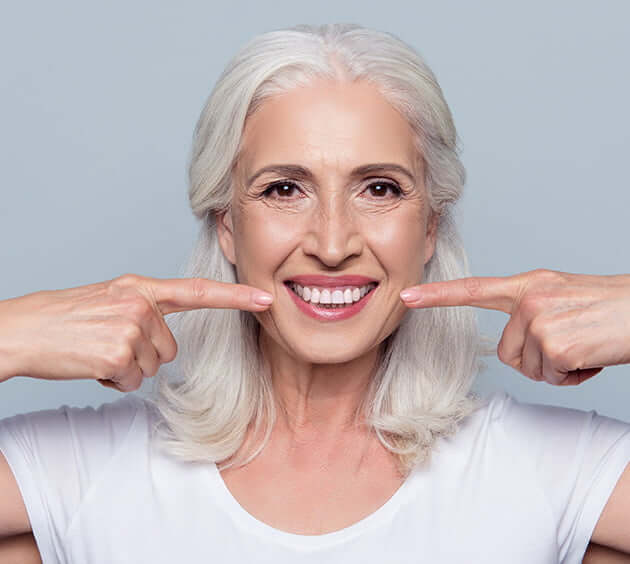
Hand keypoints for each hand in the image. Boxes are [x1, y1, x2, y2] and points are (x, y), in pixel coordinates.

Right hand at [0, 273, 272, 391]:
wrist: (22, 329)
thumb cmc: (66, 318)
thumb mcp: (110, 299)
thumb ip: (145, 308)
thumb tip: (167, 337)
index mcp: (141, 287)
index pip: (197, 291)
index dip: (235, 297)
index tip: (265, 299)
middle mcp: (141, 303)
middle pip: (171, 348)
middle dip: (144, 354)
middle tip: (108, 343)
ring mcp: (131, 327)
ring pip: (153, 367)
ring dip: (127, 368)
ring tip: (97, 350)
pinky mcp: (119, 353)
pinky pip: (132, 381)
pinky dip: (112, 380)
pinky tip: (91, 364)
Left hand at [400, 269, 629, 385]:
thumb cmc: (609, 308)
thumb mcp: (563, 297)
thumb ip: (530, 312)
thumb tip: (515, 344)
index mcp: (529, 285)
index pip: (474, 290)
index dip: (438, 296)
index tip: (407, 297)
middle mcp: (529, 299)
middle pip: (507, 353)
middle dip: (538, 360)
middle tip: (571, 345)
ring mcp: (539, 320)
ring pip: (529, 369)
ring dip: (559, 369)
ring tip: (585, 346)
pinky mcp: (554, 344)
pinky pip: (552, 378)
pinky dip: (574, 376)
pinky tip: (591, 356)